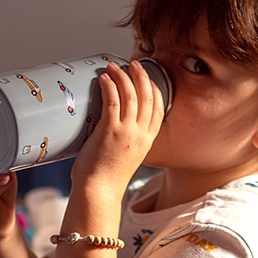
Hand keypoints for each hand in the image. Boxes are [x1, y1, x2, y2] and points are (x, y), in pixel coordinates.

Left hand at [69, 59, 164, 200]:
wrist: (98, 193)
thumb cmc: (106, 180)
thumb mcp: (125, 158)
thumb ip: (124, 142)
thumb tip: (109, 129)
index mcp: (147, 142)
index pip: (158, 110)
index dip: (155, 90)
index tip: (148, 79)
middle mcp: (140, 135)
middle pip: (147, 97)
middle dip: (141, 76)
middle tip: (133, 64)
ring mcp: (126, 132)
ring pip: (131, 95)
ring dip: (123, 77)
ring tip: (115, 66)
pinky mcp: (109, 131)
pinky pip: (113, 100)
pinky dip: (110, 86)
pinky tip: (105, 78)